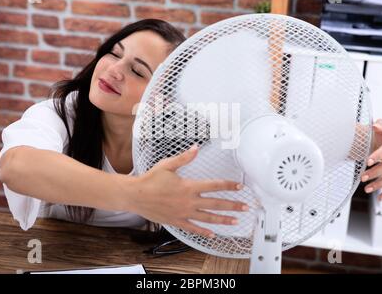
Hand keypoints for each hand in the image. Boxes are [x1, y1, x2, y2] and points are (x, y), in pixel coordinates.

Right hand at [128, 145, 247, 237]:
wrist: (136, 195)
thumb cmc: (150, 179)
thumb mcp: (167, 165)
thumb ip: (184, 158)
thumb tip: (196, 148)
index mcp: (189, 186)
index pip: (214, 185)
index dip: (229, 185)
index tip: (240, 187)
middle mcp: (189, 201)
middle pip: (216, 204)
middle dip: (232, 205)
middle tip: (246, 207)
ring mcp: (183, 213)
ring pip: (208, 218)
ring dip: (223, 220)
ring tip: (236, 221)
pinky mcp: (176, 221)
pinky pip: (193, 228)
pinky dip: (203, 231)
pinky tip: (212, 234)